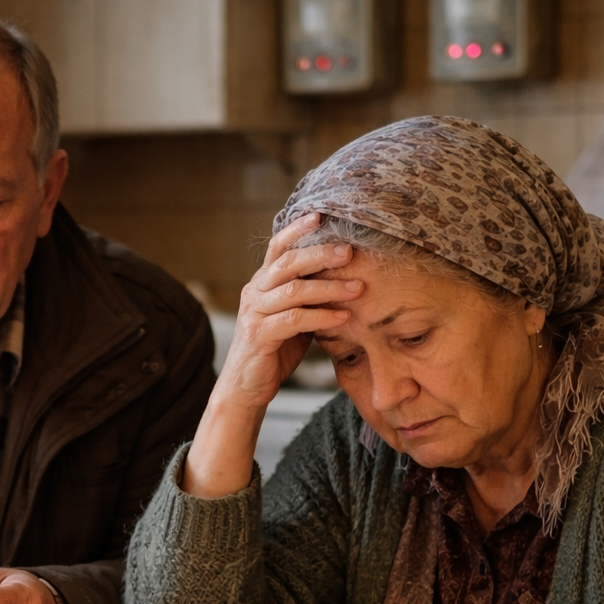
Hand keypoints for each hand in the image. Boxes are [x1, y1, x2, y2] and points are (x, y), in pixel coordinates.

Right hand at [182, 213, 362, 497]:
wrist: (246, 388)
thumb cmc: (274, 351)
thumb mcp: (294, 317)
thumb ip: (309, 297)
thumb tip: (347, 277)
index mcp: (261, 283)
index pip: (278, 246)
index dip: (298, 229)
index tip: (323, 215)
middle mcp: (254, 292)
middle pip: (287, 262)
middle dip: (321, 254)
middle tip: (350, 252)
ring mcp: (254, 313)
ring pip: (293, 290)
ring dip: (329, 287)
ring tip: (358, 288)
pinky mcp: (259, 335)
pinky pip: (294, 320)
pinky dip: (322, 316)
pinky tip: (343, 317)